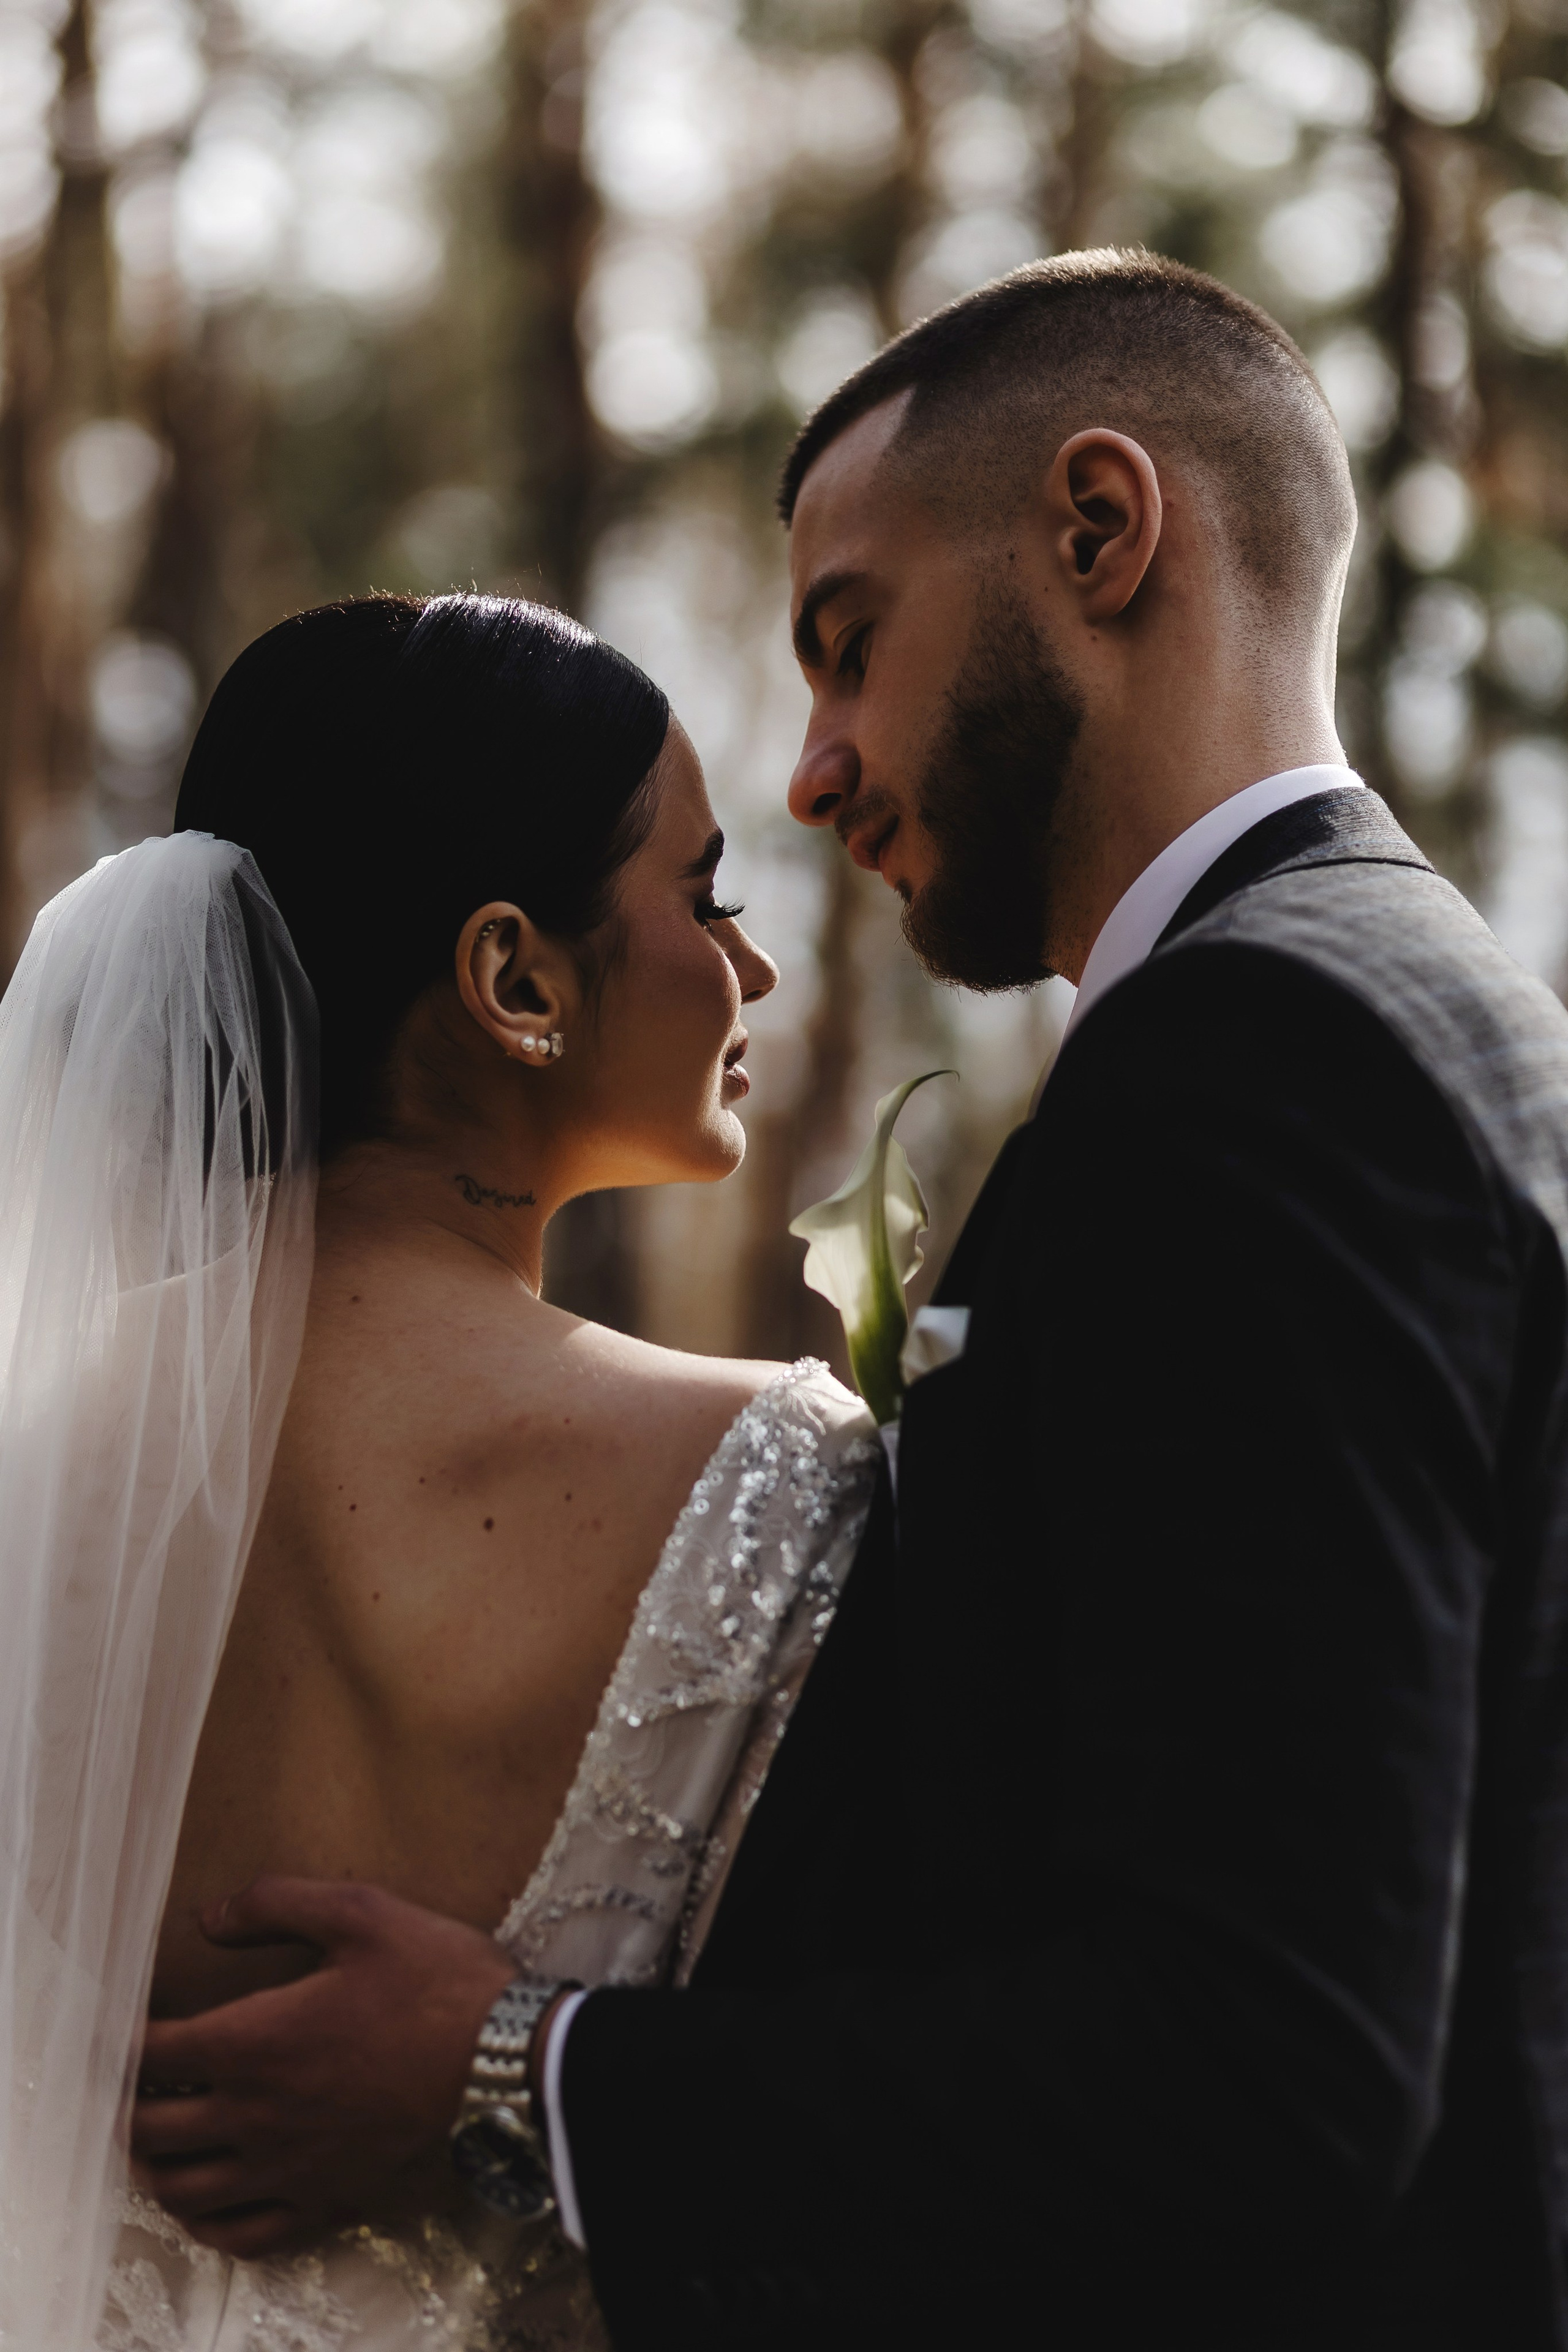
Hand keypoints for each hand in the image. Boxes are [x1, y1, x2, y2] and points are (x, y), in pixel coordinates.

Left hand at [131, 1876, 516, 2258]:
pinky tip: (211, 2194)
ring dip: (155, 2164)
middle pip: (148, 2131)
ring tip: (160, 2135)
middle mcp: (256, 2114)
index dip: (120, 2039)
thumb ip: (274, 1903)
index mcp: (255, 2041)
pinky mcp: (323, 2198)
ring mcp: (287, 2166)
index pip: (151, 2054)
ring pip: (182, 2190)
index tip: (119, 2025)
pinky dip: (208, 2220)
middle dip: (125, 2104)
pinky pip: (241, 2234)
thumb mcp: (360, 1910)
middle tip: (132, 2081)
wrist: (504, 2054)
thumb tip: (206, 1917)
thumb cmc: (434, 1976)